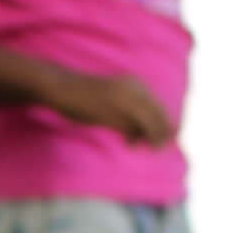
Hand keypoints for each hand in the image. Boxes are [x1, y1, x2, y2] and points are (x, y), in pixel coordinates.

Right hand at [51, 66, 180, 149]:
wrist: (65, 87)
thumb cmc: (87, 95)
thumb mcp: (114, 98)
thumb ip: (130, 111)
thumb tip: (142, 133)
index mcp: (136, 85)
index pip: (159, 107)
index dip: (165, 124)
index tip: (167, 137)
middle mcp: (133, 91)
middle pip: (157, 116)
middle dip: (161, 133)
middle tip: (158, 147)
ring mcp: (123, 101)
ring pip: (147, 123)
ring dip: (151, 137)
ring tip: (150, 147)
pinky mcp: (111, 112)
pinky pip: (130, 128)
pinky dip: (133, 138)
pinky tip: (130, 144)